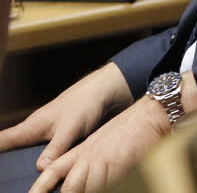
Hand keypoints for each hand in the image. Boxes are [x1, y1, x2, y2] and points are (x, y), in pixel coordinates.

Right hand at [0, 63, 132, 170]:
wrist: (106, 92)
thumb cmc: (85, 103)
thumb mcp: (69, 128)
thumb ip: (55, 148)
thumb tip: (40, 168)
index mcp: (32, 126)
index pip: (3, 140)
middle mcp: (37, 130)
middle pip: (14, 151)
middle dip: (9, 165)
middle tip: (7, 182)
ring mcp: (48, 135)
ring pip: (30, 154)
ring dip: (28, 166)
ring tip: (24, 184)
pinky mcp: (61, 139)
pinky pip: (48, 155)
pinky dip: (45, 164)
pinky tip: (48, 175)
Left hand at [27, 95, 168, 192]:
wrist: (148, 115)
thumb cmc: (131, 130)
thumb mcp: (104, 144)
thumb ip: (92, 162)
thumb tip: (83, 183)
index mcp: (83, 150)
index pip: (54, 170)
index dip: (40, 187)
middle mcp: (89, 156)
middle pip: (70, 187)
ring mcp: (102, 160)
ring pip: (86, 188)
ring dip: (93, 189)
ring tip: (103, 183)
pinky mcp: (116, 163)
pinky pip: (108, 185)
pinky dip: (109, 186)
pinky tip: (114, 182)